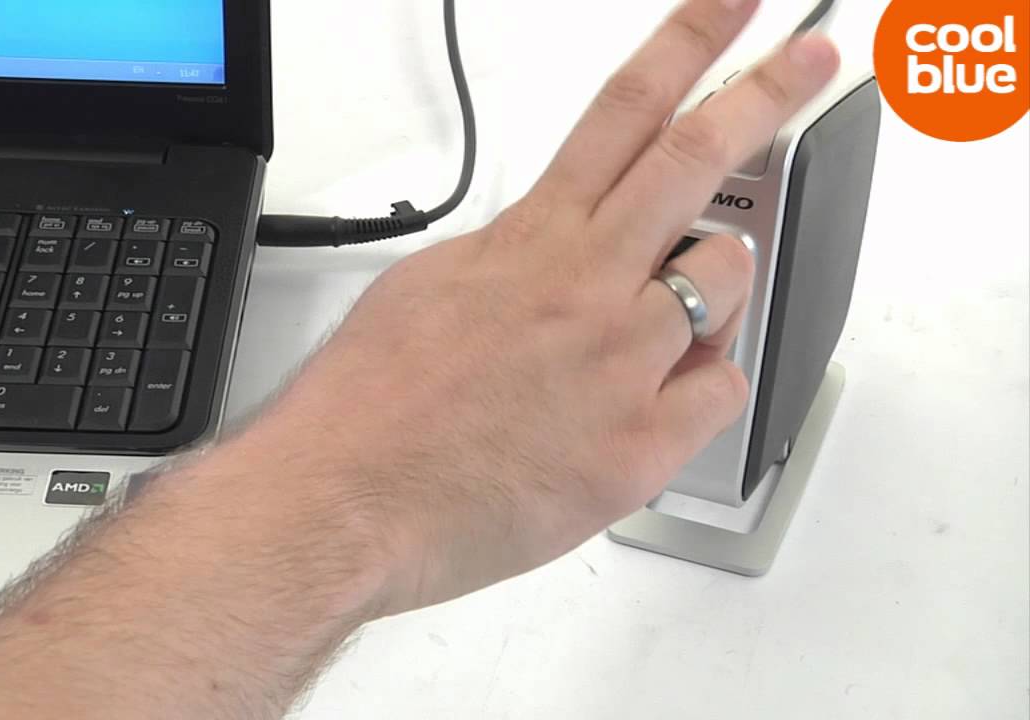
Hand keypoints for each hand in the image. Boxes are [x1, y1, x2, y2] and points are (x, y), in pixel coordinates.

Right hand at [234, 0, 839, 614]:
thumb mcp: (429, 291)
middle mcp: (583, 286)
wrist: (343, 502)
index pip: (621, 113)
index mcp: (529, 242)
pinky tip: (649, 404)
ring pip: (727, 278)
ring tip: (657, 329)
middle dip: (765, 95)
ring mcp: (619, 363)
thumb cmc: (367, 409)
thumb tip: (555, 250)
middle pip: (696, 160)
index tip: (732, 11)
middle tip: (809, 60)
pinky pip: (721, 390)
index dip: (687, 45)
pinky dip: (699, 389)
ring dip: (712, 290)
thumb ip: (511, 260)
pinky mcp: (639, 447)